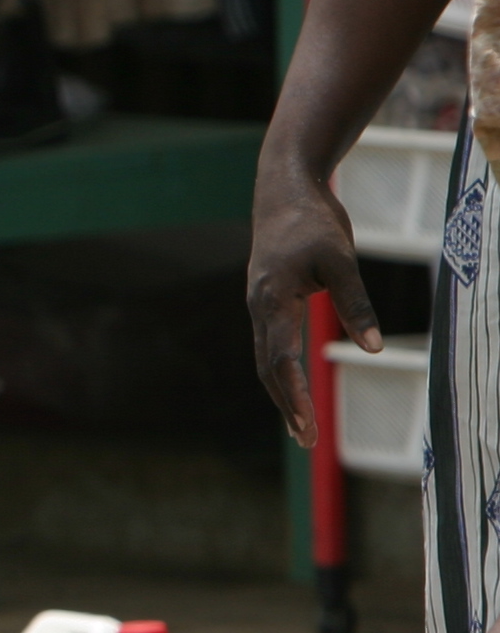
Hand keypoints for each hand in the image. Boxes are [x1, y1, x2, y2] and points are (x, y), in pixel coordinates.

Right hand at [245, 161, 379, 446]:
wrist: (283, 191)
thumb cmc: (313, 222)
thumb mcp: (342, 260)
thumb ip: (357, 303)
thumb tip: (373, 349)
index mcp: (274, 300)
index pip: (282, 359)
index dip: (295, 395)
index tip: (308, 426)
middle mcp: (260, 307)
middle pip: (268, 368)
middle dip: (287, 405)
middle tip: (307, 441)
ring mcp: (259, 305)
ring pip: (265, 359)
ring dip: (282, 393)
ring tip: (301, 426)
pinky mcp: (266, 300)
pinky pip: (269, 344)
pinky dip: (280, 372)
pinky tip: (293, 385)